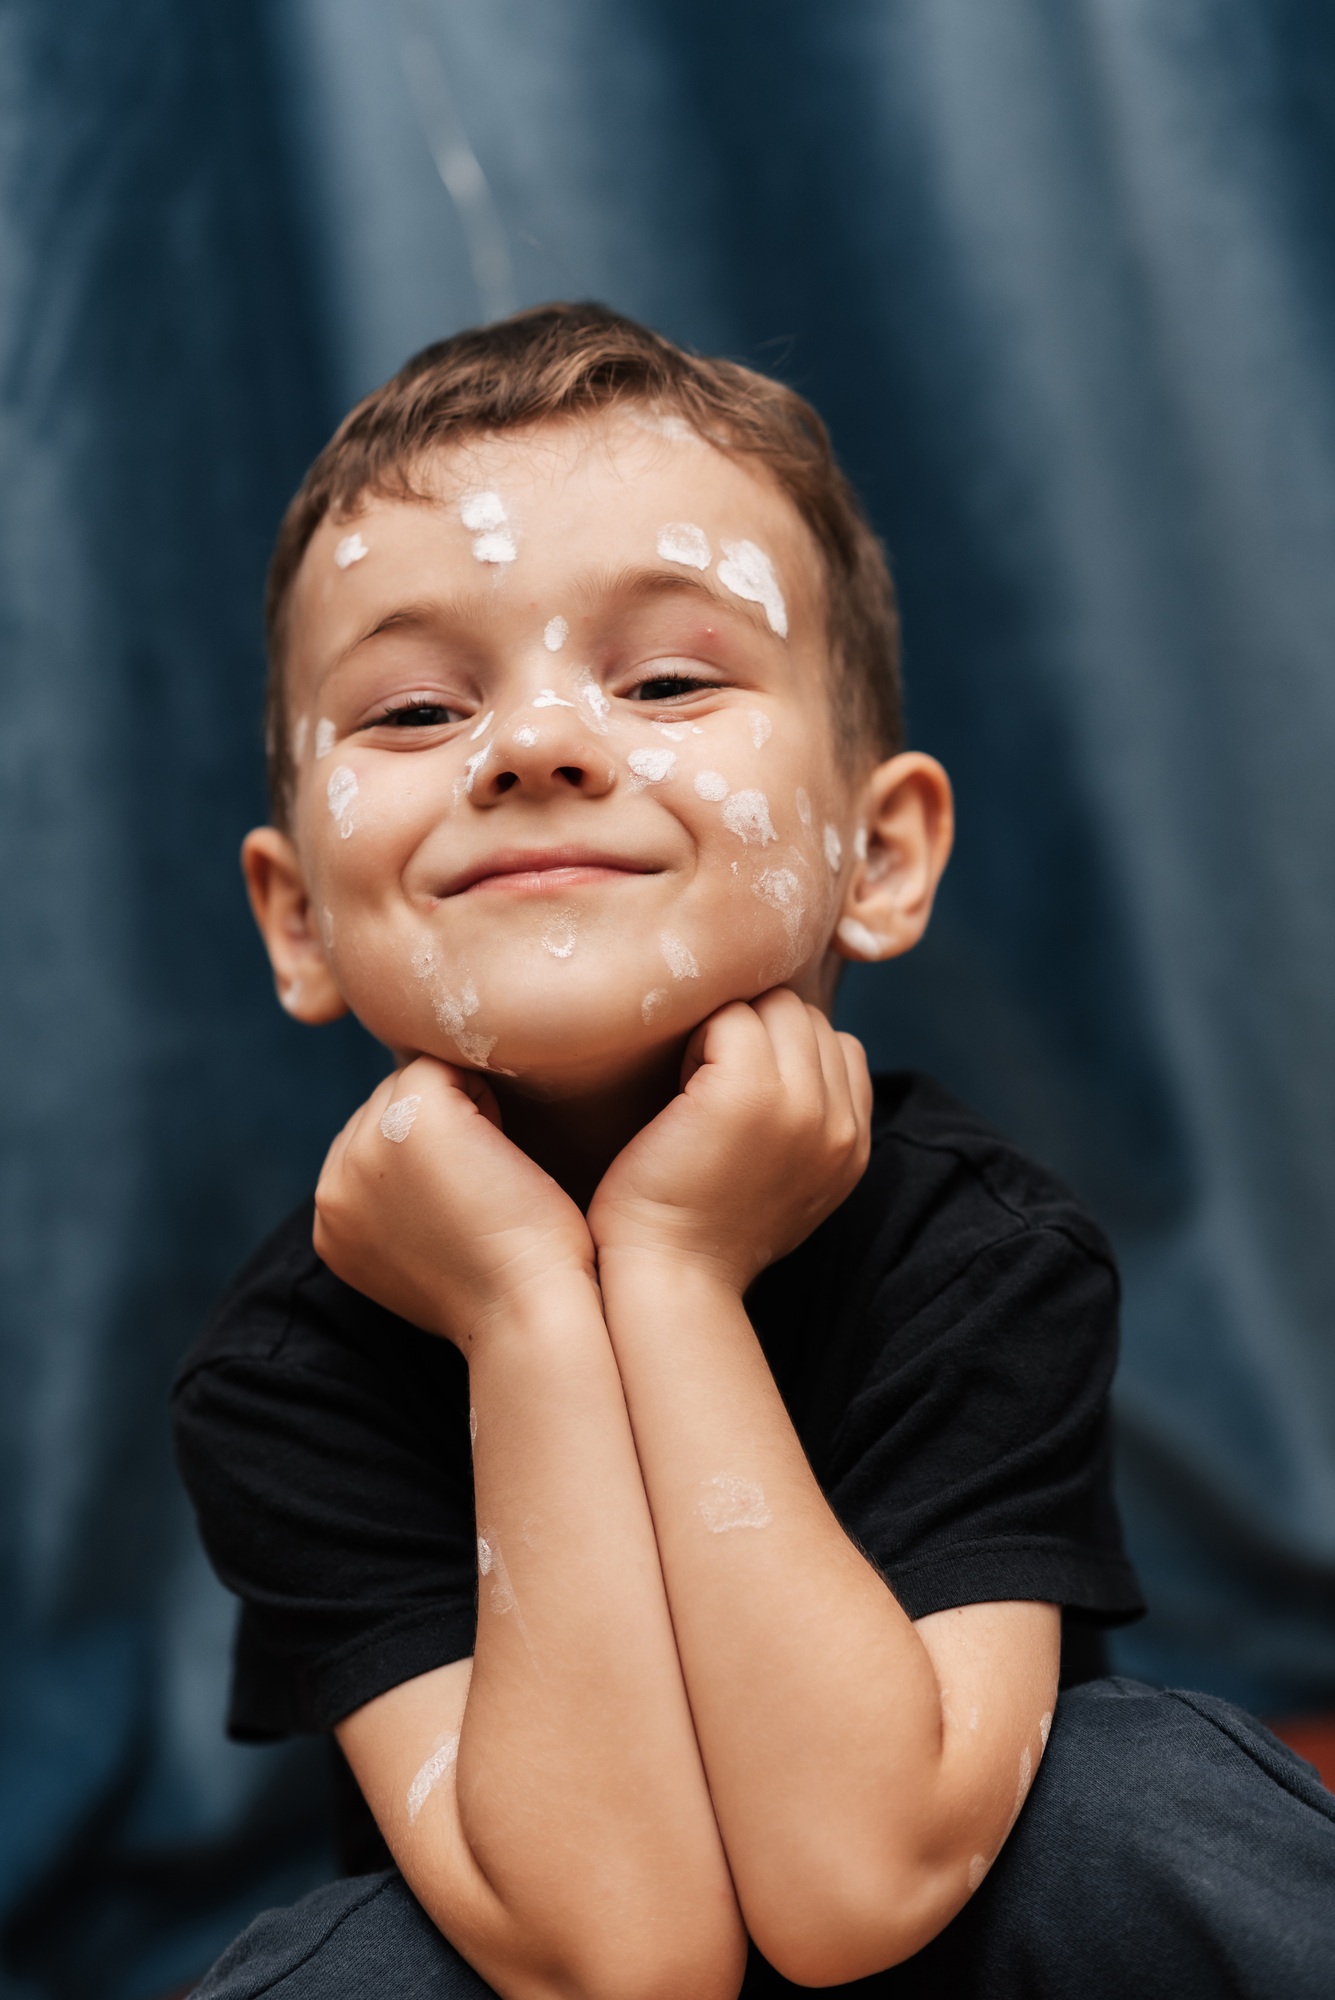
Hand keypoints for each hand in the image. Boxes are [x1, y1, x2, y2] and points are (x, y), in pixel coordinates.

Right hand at [314, 1057, 594, 1347]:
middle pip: (386, 1106)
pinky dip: (485, 1095)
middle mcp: (333, 1184)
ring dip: (460, 1109)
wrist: (530, 1317)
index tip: (468, 1202)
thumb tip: (424, 1161)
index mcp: (332, 1222)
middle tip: (484, 1189)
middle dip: (440, 1128)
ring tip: (490, 1175)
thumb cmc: (505, 1288)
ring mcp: (365, 1147)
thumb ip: (403, 1203)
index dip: (428, 1155)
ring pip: (412, 1082)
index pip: (371, 1145)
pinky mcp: (413, 1117)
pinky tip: (504, 1153)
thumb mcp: (426, 1251)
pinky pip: (444, 1065)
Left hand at [588, 991, 872, 1291]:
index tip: (739, 1094)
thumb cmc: (703, 1229)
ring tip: (695, 1088)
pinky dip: (697, 1038)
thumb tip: (793, 1063)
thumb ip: (807, 1124)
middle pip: (807, 1015)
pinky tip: (679, 1092)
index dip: (785, 1053)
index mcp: (854, 1145)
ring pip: (773, 1006)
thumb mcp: (786, 1181)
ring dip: (728, 1031)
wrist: (671, 1278)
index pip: (840, 1046)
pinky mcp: (747, 1091)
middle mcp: (839, 1122)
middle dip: (757, 1034)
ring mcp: (799, 1104)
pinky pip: (730, 1016)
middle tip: (709, 1089)